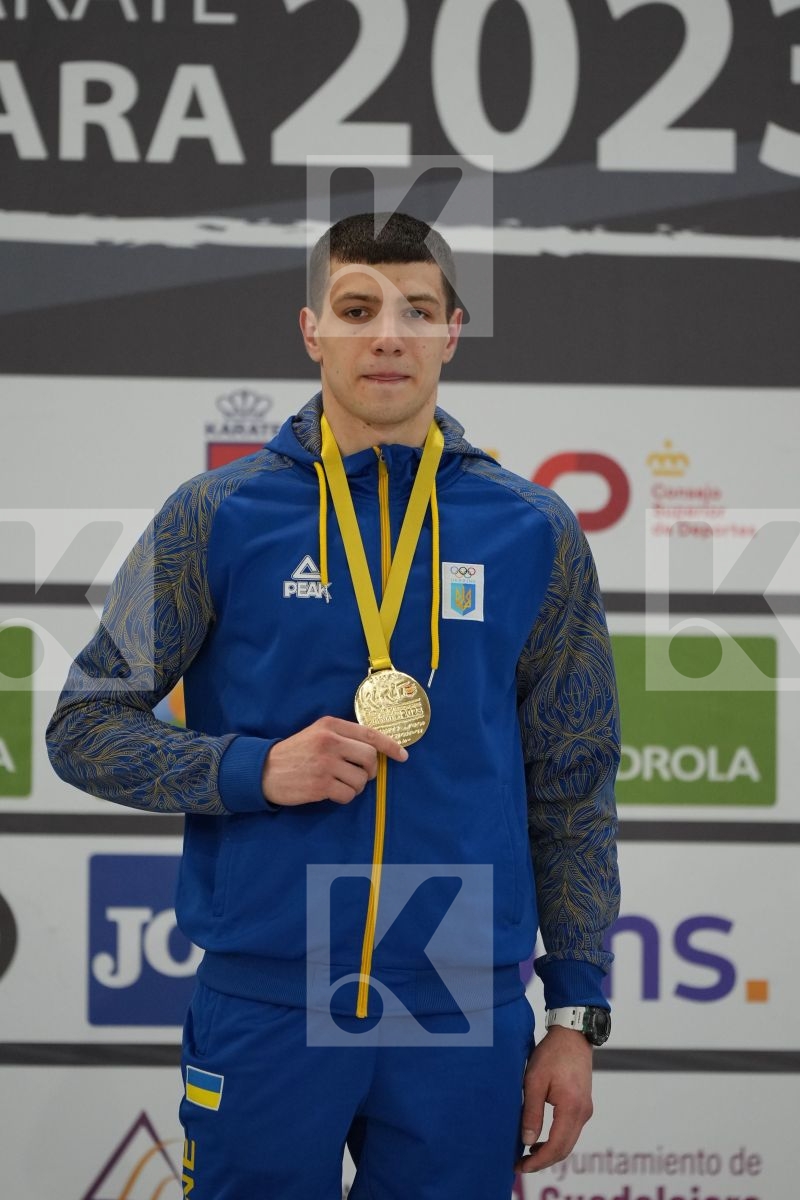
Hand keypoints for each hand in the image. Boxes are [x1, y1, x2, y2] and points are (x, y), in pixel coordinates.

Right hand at [261, 715, 407, 806]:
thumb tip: (375, 750)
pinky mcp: (320, 785)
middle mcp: (329, 742)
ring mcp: (325, 764)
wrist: (263, 770)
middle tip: (360, 775)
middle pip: (369, 758)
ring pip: (360, 780)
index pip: (369, 734)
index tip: (403, 756)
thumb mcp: (317, 733)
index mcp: (330, 725)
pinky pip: (348, 795)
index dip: (390, 746)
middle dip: (370, 771)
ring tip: (340, 783)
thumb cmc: (295, 753)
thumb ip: (343, 736)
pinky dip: (345, 797)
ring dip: (355, 786)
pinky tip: (332, 792)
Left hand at [516, 1026, 593, 1173]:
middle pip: (565, 1149)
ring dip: (550, 1151)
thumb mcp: (535, 1081)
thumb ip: (532, 1112)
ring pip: (569, 1142)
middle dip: (543, 1161)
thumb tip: (527, 1141)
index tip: (521, 1167)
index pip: (557, 1146)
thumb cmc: (552, 1054)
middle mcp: (583, 1113)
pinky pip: (571, 1131)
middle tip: (521, 1165)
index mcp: (571, 1108)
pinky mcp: (583, 1105)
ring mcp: (586, 1110)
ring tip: (527, 1154)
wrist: (573, 1034)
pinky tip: (540, 1139)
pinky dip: (556, 1140)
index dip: (539, 1161)